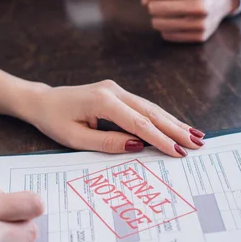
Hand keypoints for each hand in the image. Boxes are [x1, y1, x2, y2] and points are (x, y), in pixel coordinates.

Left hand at [18, 80, 205, 156]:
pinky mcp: (117, 93)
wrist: (42, 101)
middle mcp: (114, 91)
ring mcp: (117, 90)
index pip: (139, 124)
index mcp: (103, 102)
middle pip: (152, 112)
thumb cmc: (54, 121)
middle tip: (198, 143)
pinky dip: (161, 117)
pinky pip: (143, 106)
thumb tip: (138, 145)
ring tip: (195, 135)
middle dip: (176, 129)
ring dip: (173, 122)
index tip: (179, 152)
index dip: (161, 139)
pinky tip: (175, 125)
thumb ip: (107, 142)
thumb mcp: (76, 138)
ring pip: (151, 107)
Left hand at [140, 0, 239, 42]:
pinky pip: (167, 35)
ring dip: (158, 15)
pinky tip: (178, 17)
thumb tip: (144, 1)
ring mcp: (201, 23)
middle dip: (155, 1)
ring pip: (158, 24)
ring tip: (170, 6)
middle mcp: (201, 5)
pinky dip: (167, 26)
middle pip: (153, 7)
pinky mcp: (200, 36)